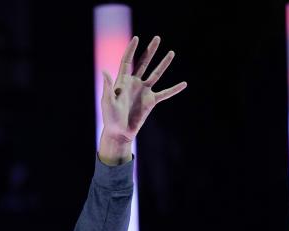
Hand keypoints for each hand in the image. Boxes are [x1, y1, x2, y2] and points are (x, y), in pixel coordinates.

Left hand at [99, 36, 186, 163]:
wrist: (119, 132)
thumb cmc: (110, 118)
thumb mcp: (107, 101)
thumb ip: (107, 86)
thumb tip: (104, 70)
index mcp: (122, 81)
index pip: (127, 61)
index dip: (131, 50)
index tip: (136, 38)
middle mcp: (134, 83)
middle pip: (143, 63)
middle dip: (150, 51)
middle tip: (157, 38)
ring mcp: (143, 91)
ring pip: (156, 74)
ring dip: (164, 63)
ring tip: (171, 52)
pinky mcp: (151, 101)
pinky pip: (165, 93)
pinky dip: (174, 89)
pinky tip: (184, 84)